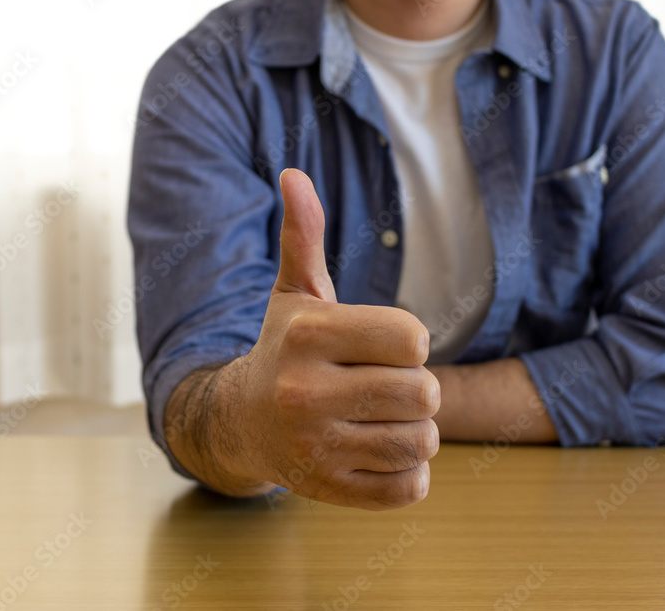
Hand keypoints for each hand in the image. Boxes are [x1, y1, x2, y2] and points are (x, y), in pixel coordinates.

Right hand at [207, 169, 439, 509]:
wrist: (240, 422)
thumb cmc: (284, 350)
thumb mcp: (294, 295)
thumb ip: (304, 237)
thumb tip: (294, 174)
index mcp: (308, 336)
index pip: (413, 339)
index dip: (409, 343)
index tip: (384, 347)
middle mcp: (306, 393)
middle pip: (424, 394)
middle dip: (416, 390)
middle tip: (384, 387)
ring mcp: (316, 446)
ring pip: (422, 443)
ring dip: (414, 431)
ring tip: (379, 420)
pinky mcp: (328, 489)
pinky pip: (409, 488)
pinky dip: (407, 474)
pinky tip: (376, 451)